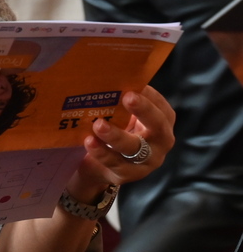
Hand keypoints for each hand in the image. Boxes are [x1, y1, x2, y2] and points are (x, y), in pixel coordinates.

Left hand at [67, 86, 174, 201]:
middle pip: (158, 126)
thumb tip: (108, 77)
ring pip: (134, 147)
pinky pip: (114, 162)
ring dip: (116, 135)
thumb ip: (121, 101)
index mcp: (161, 123)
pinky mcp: (127, 174)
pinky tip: (89, 141)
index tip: (135, 84)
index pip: (162, 108)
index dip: (151, 96)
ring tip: (99, 124)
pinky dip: (101, 151)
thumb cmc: (116, 132)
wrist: (99, 166)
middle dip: (144, 110)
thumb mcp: (122, 117)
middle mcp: (159, 142)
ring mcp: (146, 161)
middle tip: (128, 97)